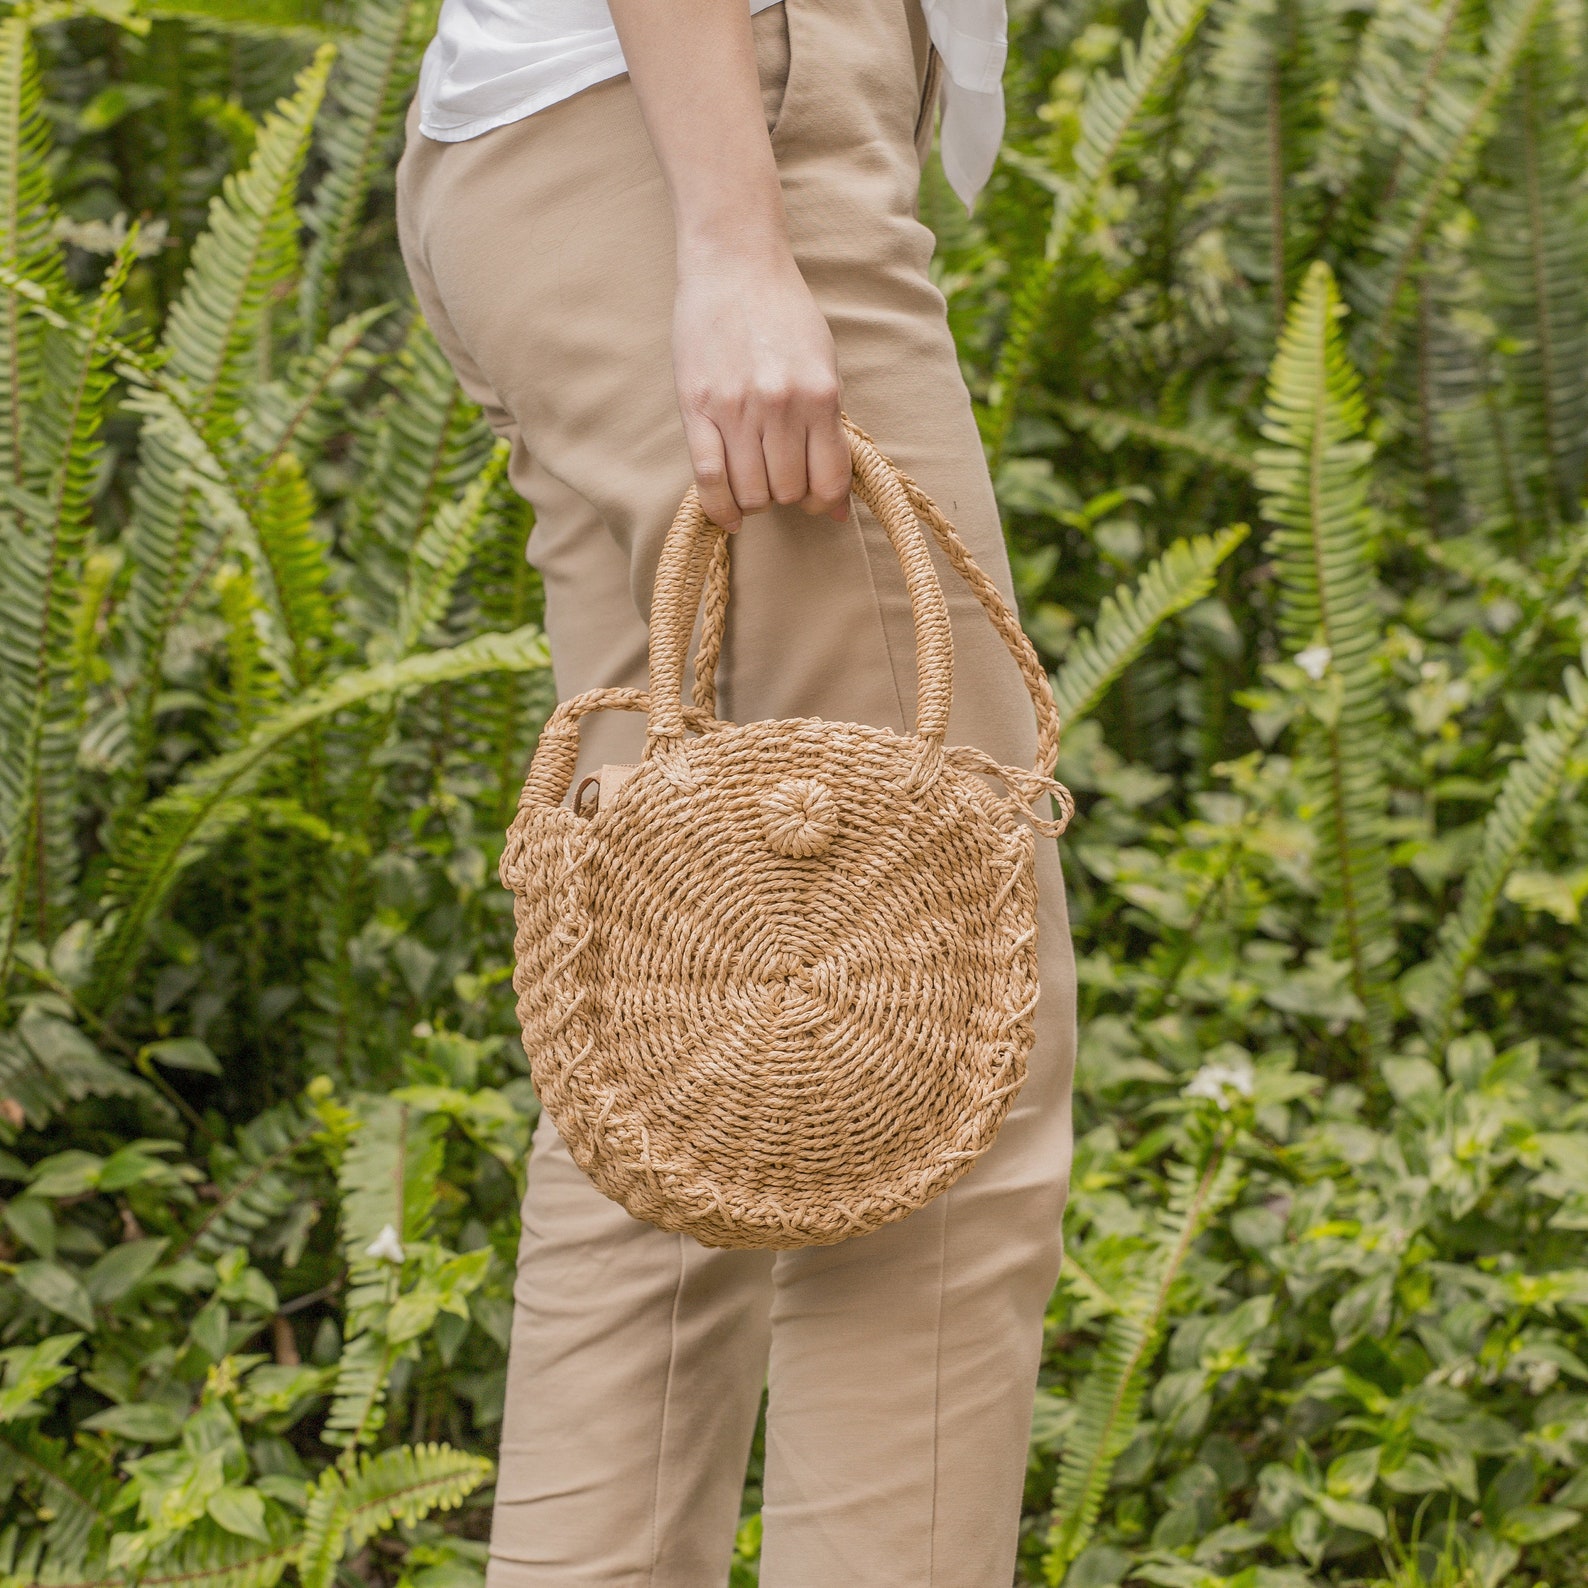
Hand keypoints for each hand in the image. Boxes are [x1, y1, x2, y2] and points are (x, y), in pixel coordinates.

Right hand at [672, 249, 851, 531]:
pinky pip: (709, 477)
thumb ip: (830, 426)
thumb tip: (835, 502)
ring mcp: (738, 408)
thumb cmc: (783, 314)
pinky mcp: (698, 407)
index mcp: (821, 394)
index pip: (829, 480)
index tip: (816, 502)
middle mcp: (781, 405)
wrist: (734, 263)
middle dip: (787, 497)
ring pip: (752, 492)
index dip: (824, 502)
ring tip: (754, 483)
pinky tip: (730, 516)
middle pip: (788, 491)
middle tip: (780, 481)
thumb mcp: (823, 362)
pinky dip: (721, 508)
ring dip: (756, 500)